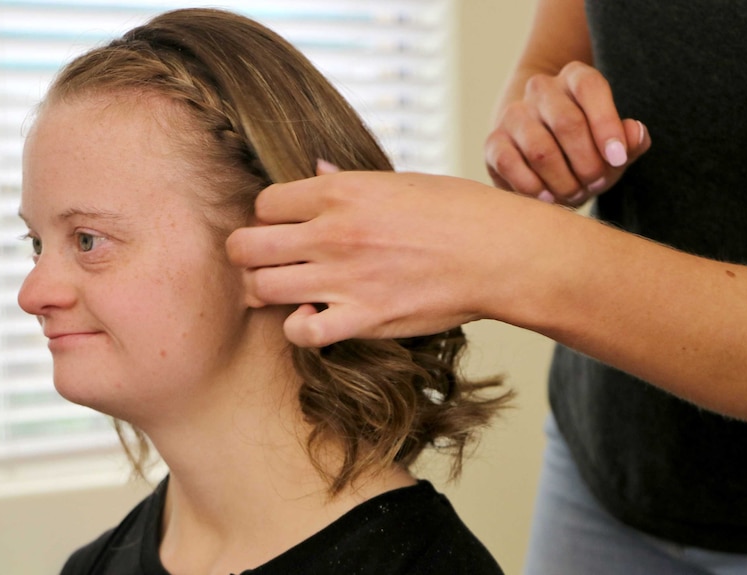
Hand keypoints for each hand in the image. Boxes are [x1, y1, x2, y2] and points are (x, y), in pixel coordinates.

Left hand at [226, 164, 542, 346]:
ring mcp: (344, 278)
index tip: (282, 227)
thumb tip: (315, 169)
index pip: (263, 203)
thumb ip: (347, 181)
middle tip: (267, 261)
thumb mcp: (398, 181)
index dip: (267, 217)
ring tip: (287, 290)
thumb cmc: (457, 210)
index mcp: (340, 191)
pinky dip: (300, 328)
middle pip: (246, 247)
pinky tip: (315, 317)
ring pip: (261, 289)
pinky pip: (302, 333)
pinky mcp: (364, 319)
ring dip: (266, 291)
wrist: (499, 252)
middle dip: (248, 254)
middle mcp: (332, 233)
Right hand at [485, 61, 650, 205]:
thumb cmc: (584, 150)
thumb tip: (635, 135)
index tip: (618, 159)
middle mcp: (541, 89)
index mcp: (575, 78)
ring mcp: (513, 114)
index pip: (590, 87)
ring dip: (562, 180)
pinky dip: (532, 187)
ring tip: (574, 193)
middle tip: (595, 183)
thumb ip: (630, 141)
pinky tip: (547, 197)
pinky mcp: (494, 141)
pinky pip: (510, 163)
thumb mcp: (613, 146)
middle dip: (587, 162)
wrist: (540, 156)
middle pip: (567, 122)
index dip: (606, 124)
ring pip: (539, 149)